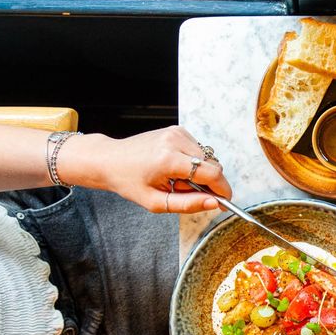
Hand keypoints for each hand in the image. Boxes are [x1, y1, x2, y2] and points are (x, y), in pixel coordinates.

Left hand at [59, 126, 232, 213]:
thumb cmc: (129, 182)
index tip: (225, 202)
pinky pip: (199, 150)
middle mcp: (175, 141)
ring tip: (178, 180)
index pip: (212, 173)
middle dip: (209, 183)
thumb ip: (188, 204)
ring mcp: (177, 133)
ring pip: (208, 158)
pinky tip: (176, 168)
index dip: (223, 190)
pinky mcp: (178, 130)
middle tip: (187, 192)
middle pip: (214, 165)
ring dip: (201, 173)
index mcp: (168, 159)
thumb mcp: (155, 202)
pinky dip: (194, 163)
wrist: (110, 159)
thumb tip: (214, 204)